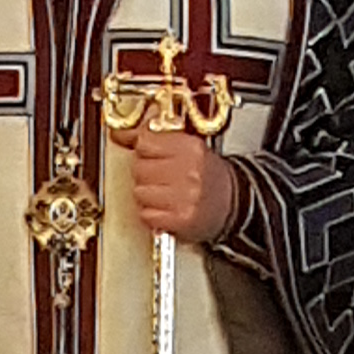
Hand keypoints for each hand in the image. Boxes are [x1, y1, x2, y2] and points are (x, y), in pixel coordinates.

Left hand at [121, 126, 238, 245]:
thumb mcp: (187, 149)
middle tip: (162, 178)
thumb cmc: (208, 176)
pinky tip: (165, 209)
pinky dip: (151, 214)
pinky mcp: (181, 219)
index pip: (145, 143)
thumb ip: (153, 139)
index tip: (151, 155)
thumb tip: (119, 134)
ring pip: (139, 191)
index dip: (144, 151)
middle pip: (139, 168)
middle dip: (145, 174)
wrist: (234, 203)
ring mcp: (185, 196)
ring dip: (147, 195)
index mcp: (191, 148)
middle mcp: (189, 171)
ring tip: (164, 194)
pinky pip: (146, 214)